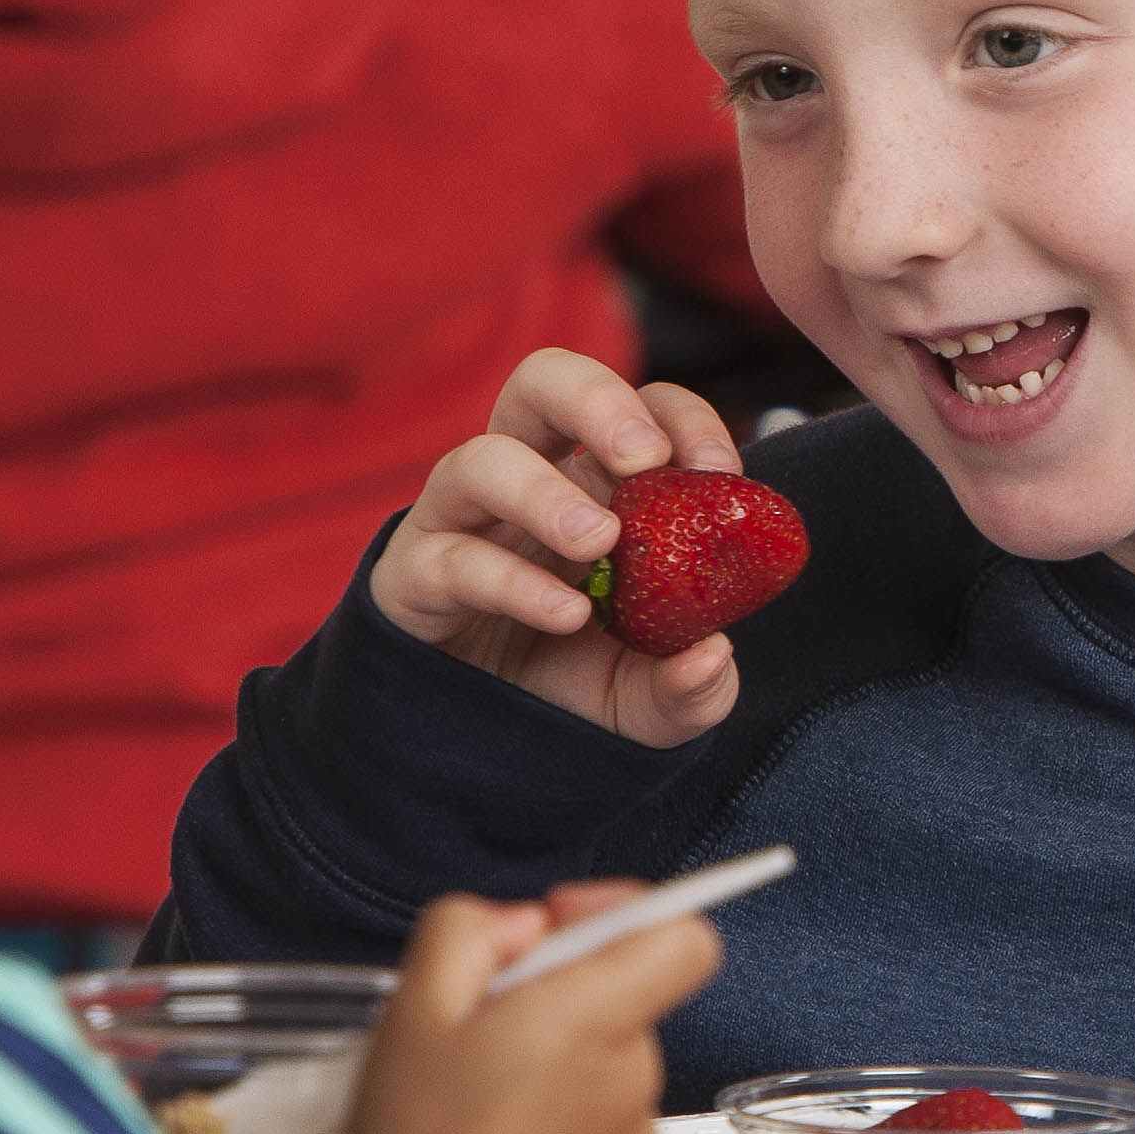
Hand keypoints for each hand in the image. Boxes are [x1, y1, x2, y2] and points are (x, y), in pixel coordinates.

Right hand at [346, 883, 704, 1133]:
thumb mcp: (413, 1008)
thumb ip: (469, 933)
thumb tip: (523, 924)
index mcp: (597, 1015)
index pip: (684, 933)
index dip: (629, 912)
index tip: (559, 929)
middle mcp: (636, 1074)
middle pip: (621, 1001)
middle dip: (557, 1001)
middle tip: (476, 1037)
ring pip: (604, 1070)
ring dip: (552, 1071)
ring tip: (475, 1111)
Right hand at [369, 348, 755, 747]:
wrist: (482, 751)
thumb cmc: (573, 685)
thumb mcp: (652, 701)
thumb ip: (693, 688)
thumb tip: (713, 656)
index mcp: (594, 483)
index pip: (640, 409)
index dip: (682, 421)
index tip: (720, 473)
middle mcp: (526, 481)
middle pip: (542, 383)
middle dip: (595, 399)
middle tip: (643, 458)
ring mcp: (462, 522)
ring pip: (479, 460)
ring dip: (542, 491)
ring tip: (599, 540)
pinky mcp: (414, 577)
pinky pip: (452, 559)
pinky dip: (512, 581)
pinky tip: (565, 615)